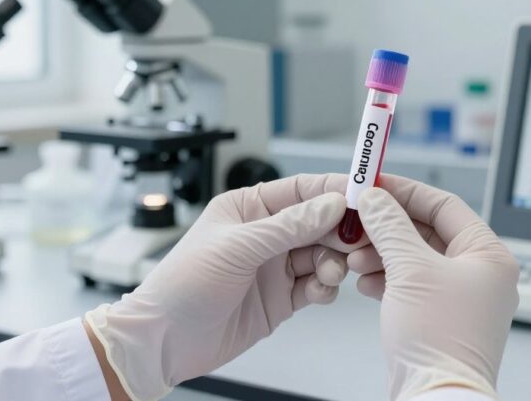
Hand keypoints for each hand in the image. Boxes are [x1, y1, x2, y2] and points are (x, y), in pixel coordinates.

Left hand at [85, 173, 353, 400]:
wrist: (165, 341)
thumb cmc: (182, 285)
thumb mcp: (237, 247)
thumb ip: (288, 226)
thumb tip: (331, 204)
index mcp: (249, 208)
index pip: (301, 189)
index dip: (334, 189)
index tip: (365, 194)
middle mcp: (265, 233)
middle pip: (320, 222)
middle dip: (341, 230)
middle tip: (359, 240)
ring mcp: (275, 266)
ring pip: (323, 254)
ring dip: (335, 261)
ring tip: (332, 271)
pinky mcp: (282, 297)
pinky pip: (317, 285)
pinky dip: (326, 287)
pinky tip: (320, 291)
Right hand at [347, 176, 519, 400]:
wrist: (437, 397)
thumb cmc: (439, 341)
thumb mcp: (409, 270)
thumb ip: (390, 226)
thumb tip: (375, 198)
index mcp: (489, 255)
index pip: (445, 205)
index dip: (406, 191)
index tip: (376, 184)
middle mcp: (482, 274)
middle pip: (428, 231)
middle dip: (388, 227)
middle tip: (359, 220)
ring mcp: (463, 298)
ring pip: (417, 259)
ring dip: (383, 253)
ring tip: (357, 258)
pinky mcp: (442, 318)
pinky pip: (413, 285)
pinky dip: (388, 279)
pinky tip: (366, 282)